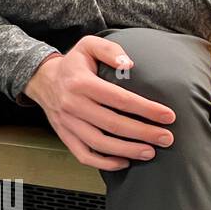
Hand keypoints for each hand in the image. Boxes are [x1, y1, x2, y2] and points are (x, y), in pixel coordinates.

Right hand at [23, 36, 175, 171]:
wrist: (42, 80)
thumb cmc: (73, 64)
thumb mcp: (88, 45)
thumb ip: (110, 50)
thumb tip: (129, 64)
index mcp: (81, 82)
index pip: (119, 99)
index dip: (146, 109)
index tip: (168, 116)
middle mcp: (72, 104)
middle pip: (112, 124)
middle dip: (143, 133)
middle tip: (167, 138)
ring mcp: (67, 122)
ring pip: (99, 143)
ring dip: (127, 150)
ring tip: (150, 152)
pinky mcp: (64, 135)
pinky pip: (84, 155)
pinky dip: (104, 163)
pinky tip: (124, 162)